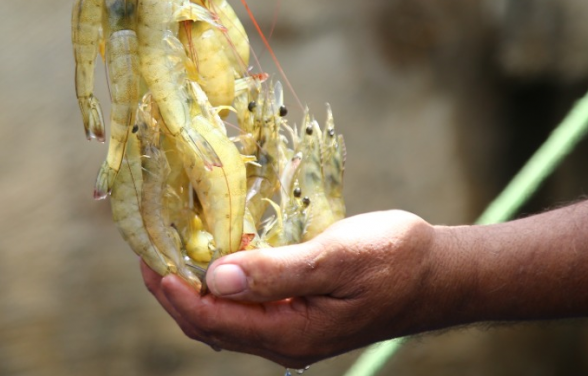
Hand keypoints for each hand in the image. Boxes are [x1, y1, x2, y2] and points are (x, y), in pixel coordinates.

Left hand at [142, 210, 455, 367]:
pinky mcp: (300, 314)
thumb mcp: (337, 257)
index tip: (146, 256)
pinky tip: (219, 250)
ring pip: (225, 316)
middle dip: (172, 290)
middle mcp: (285, 340)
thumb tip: (215, 277)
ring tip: (172, 246)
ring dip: (194, 286)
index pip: (210, 320)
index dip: (171, 291)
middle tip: (148, 246)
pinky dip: (223, 282)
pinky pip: (247, 306)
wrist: (441, 274)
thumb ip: (276, 270)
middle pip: (209, 324)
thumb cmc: (396, 260)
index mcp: (290, 333)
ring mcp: (292, 330)